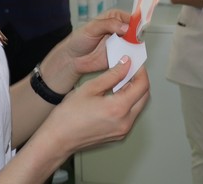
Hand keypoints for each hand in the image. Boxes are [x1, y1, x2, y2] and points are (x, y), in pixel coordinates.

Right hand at [33, 58, 149, 153]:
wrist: (58, 140)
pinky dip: (127, 104)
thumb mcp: (90, 88)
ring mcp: (122, 131)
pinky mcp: (118, 135)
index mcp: (118, 109)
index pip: (142, 86)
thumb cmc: (68, 117)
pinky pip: (130, 116)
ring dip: (133, 93)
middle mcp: (125, 122)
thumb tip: (125, 64)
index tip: (134, 63)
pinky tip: (114, 96)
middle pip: (144, 96)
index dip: (140, 71)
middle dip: (139, 81)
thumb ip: (112, 75)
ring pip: (138, 106)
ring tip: (118, 82)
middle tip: (127, 70)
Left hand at [41, 10, 129, 90]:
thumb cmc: (79, 39)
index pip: (131, 18)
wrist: (73, 59)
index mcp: (115, 18)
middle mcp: (120, 30)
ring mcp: (121, 44)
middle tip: (132, 43)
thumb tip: (126, 27)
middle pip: (136, 32)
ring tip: (129, 52)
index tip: (137, 31)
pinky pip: (130, 57)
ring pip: (135, 45)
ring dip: (135, 49)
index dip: (136, 24)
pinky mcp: (120, 56)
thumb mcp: (92, 28)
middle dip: (137, 38)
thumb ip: (109, 24)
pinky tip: (128, 61)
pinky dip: (131, 59)